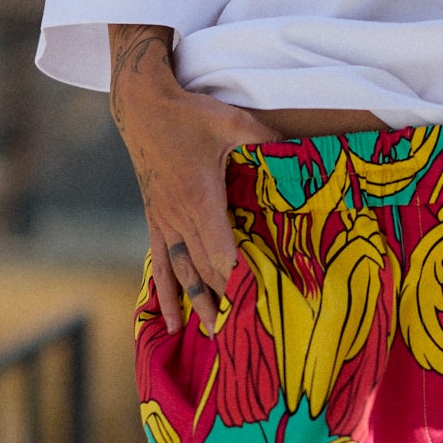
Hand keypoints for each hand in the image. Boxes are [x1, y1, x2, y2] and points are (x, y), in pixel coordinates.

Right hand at [107, 25, 266, 336]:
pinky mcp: (155, 220)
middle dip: (224, 300)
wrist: (141, 107)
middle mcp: (179, 218)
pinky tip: (170, 320)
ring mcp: (164, 222)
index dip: (238, 279)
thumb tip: (301, 151)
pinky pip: (159, 264)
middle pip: (205, 269)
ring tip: (212, 334)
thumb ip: (266, 139)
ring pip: (182, 273)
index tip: (255, 304)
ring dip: (198, 304)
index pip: (221, 251)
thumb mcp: (231, 122)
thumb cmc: (188, 115)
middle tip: (244, 330)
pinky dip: (166, 294)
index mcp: (200, 199)